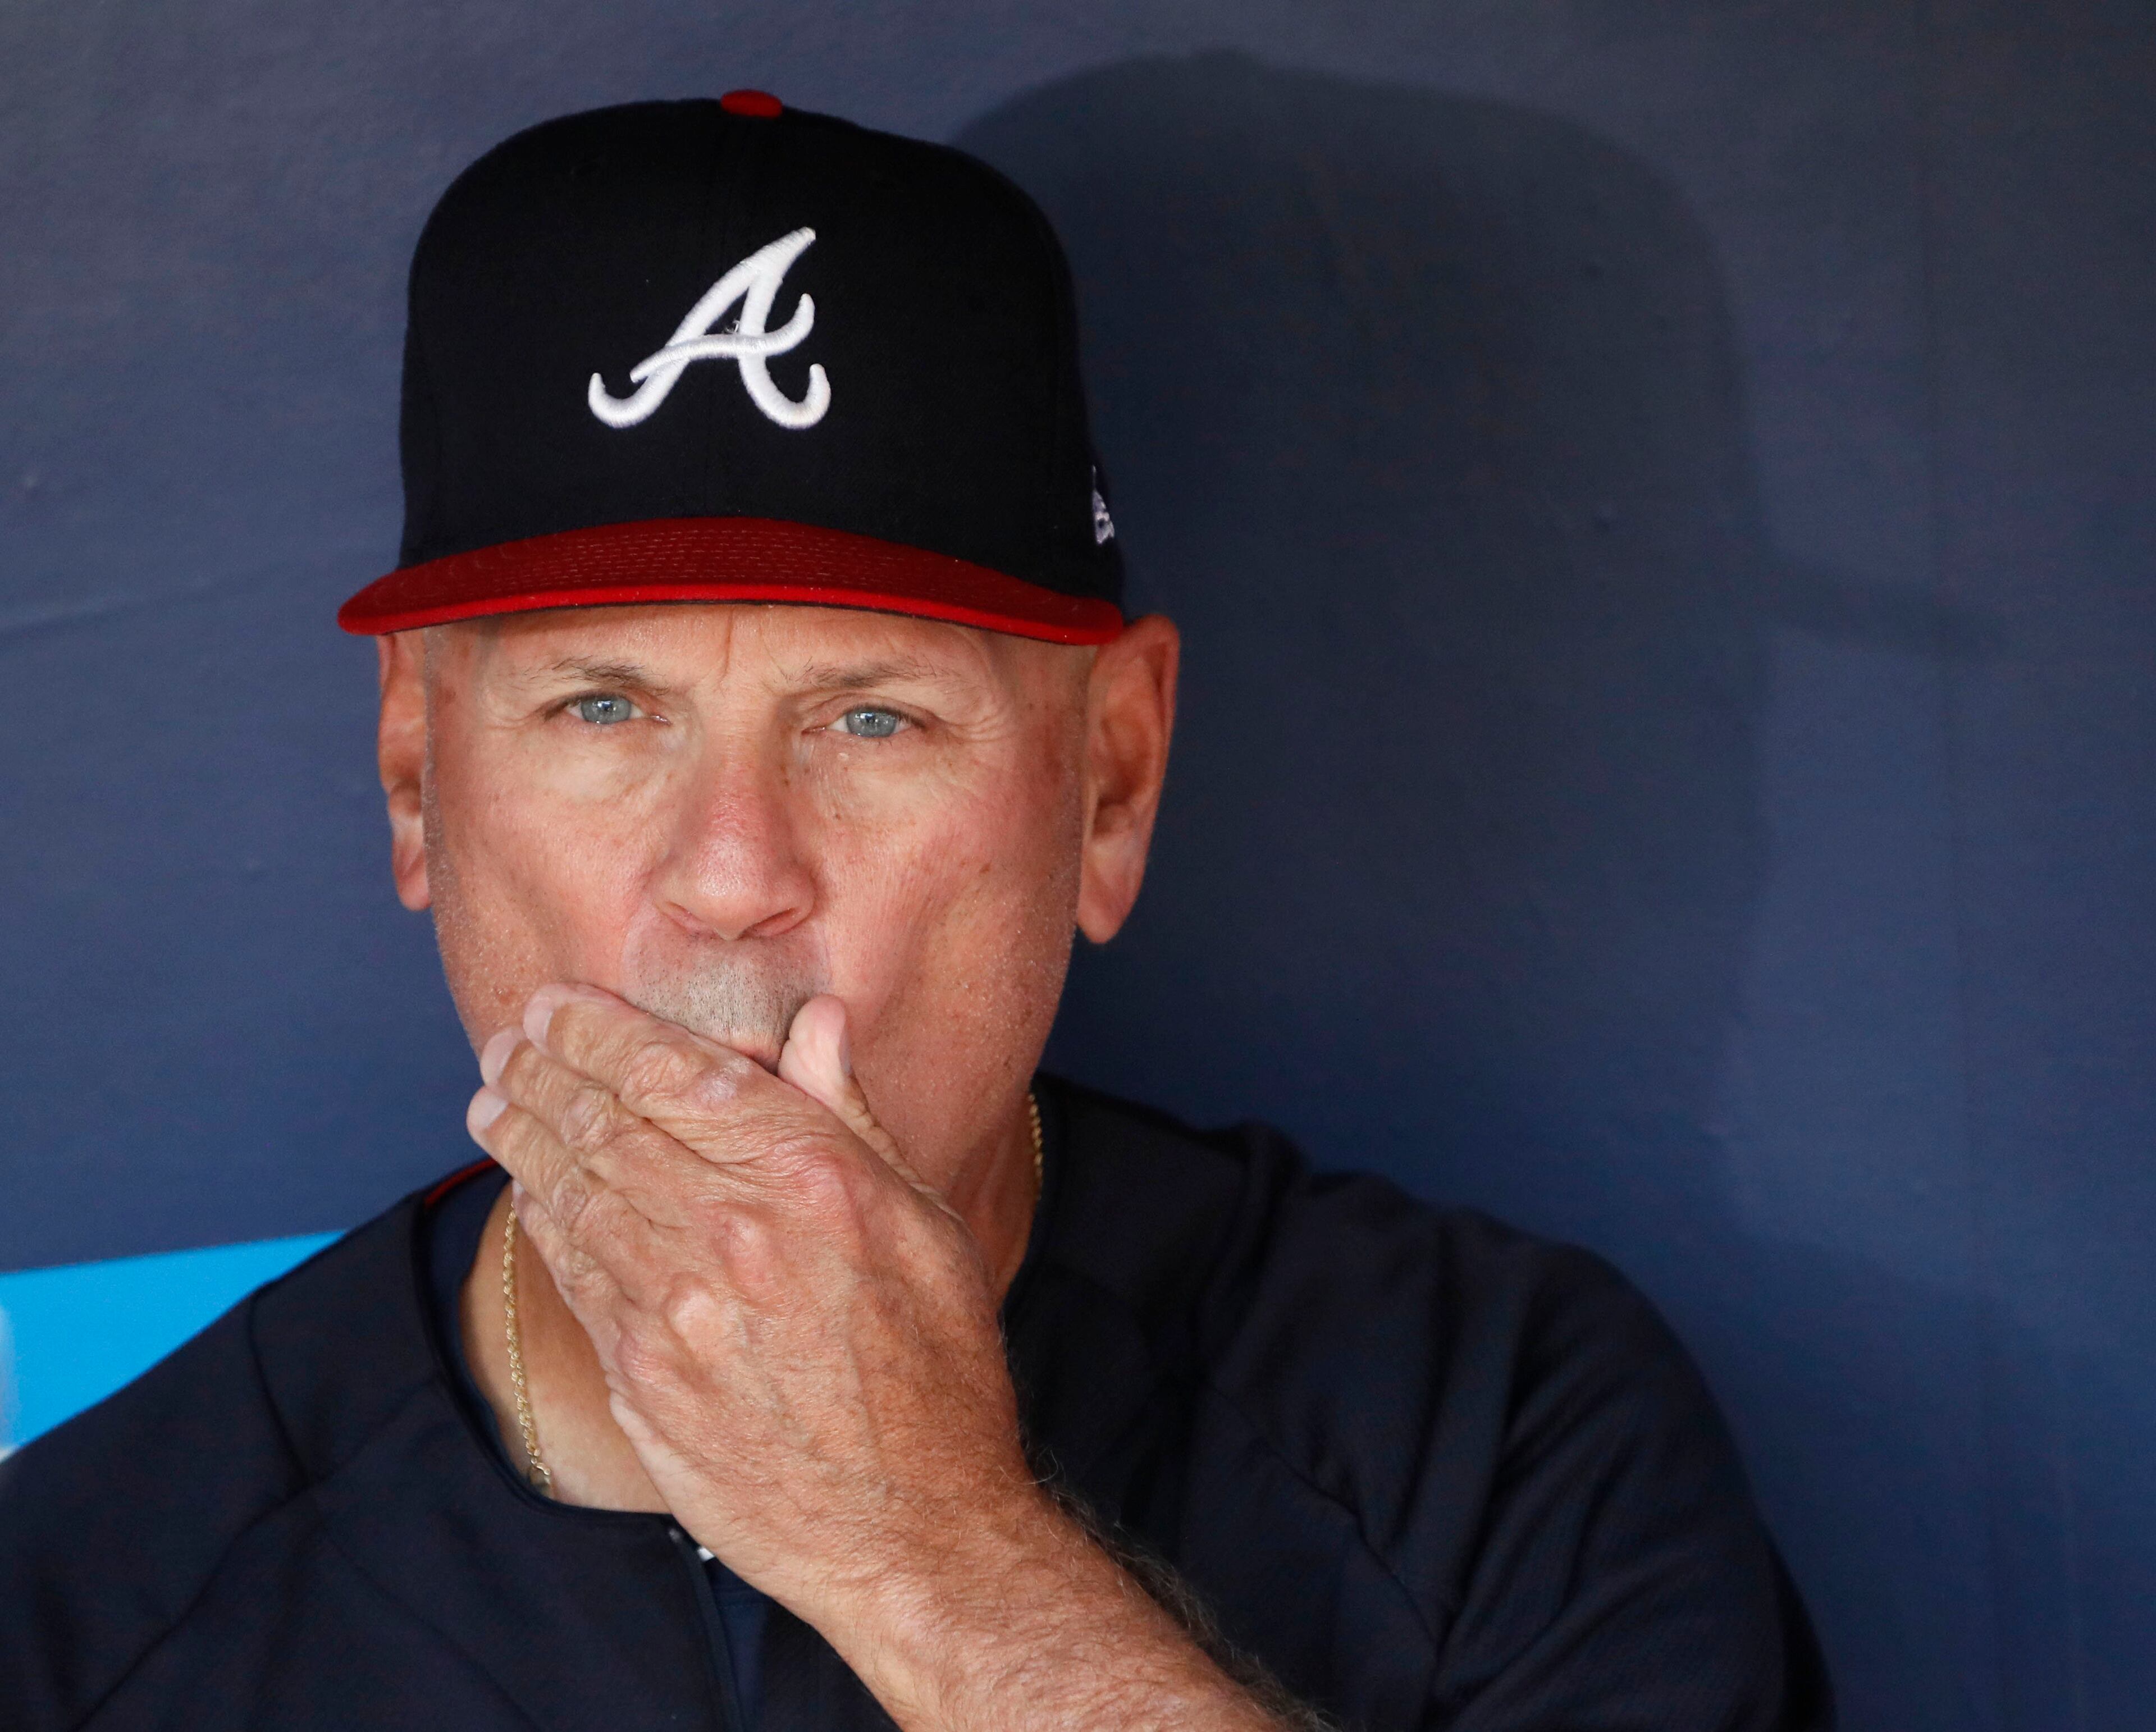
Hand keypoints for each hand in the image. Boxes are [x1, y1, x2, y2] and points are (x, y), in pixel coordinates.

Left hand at [467, 984, 1289, 1731]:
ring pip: (573, 1193)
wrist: (913, 1528)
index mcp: (811, 1175)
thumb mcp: (926, 1224)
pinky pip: (573, 1273)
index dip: (600, 1029)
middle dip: (544, 1069)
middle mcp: (734, 1230)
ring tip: (495, 1097)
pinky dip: (542, 1218)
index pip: (672, 1071)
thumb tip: (817, 1019)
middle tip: (511, 1038)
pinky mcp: (643, 1378)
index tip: (561, 1004)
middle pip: (605, 1122)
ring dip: (523, 1135)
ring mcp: (678, 1308)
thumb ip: (853, 1116)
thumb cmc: (937, 1369)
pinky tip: (530, 1191)